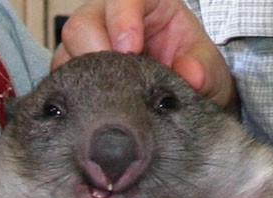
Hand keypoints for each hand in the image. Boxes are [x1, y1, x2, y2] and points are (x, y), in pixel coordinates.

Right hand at [52, 0, 237, 110]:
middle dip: (96, 53)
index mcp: (144, 3)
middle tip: (117, 83)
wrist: (180, 96)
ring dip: (84, 80)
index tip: (131, 48)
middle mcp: (108, 20)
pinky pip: (64, 81)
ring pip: (66, 54)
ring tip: (110, 103)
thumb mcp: (208, 67)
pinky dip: (78, 97)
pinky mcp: (78, 75)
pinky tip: (98, 112)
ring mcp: (89, 47)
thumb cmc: (192, 69)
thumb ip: (203, 68)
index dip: (122, 19)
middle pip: (82, 24)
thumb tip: (190, 75)